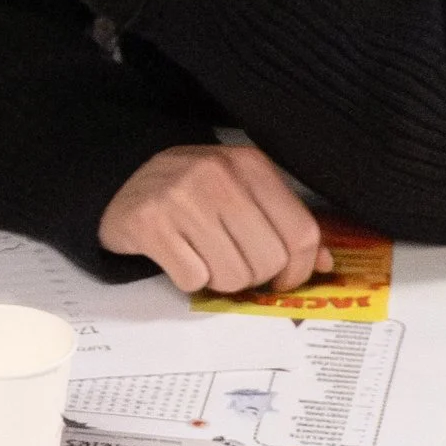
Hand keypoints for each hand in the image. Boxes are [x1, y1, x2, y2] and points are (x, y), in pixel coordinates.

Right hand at [99, 143, 332, 294]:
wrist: (121, 179)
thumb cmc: (191, 191)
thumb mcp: (242, 191)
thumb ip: (284, 222)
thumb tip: (324, 264)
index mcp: (250, 165)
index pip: (301, 232)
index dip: (300, 269)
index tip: (285, 279)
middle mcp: (218, 175)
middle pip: (268, 260)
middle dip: (254, 277)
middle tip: (235, 266)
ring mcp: (182, 198)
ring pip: (232, 275)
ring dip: (220, 280)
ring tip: (204, 258)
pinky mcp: (149, 224)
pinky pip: (192, 279)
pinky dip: (188, 278)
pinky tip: (179, 256)